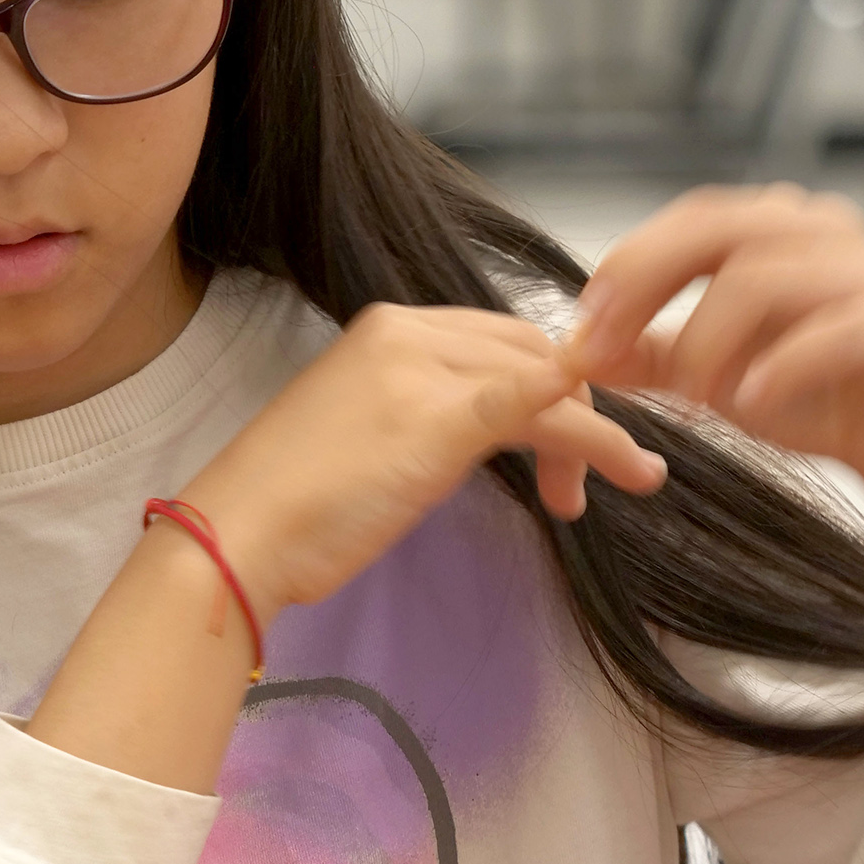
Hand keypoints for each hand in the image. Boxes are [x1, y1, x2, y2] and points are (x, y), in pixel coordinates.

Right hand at [187, 301, 667, 617]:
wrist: (237, 535)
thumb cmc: (289, 505)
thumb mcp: (366, 436)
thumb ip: (425, 414)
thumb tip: (487, 429)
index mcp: (385, 328)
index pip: (498, 338)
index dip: (546, 383)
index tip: (562, 439)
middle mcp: (407, 331)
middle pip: (531, 351)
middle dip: (574, 410)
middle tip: (576, 485)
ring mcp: (423, 370)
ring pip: (545, 382)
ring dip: (594, 435)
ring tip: (610, 488)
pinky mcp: (440, 420)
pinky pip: (539, 409)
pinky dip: (592, 433)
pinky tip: (625, 459)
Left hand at [562, 184, 863, 532]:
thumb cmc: (818, 397)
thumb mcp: (717, 376)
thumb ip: (652, 357)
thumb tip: (573, 354)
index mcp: (776, 230)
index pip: (687, 222)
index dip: (625, 269)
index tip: (579, 332)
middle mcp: (821, 234)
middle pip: (716, 231)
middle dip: (644, 290)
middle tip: (604, 354)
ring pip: (761, 281)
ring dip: (706, 345)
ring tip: (694, 401)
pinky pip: (830, 333)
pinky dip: (779, 368)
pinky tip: (750, 403)